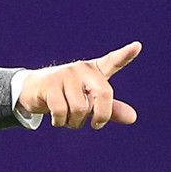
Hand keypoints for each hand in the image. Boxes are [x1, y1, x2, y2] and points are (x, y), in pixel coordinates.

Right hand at [17, 41, 140, 128]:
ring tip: (69, 119)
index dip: (125, 55)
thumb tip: (133, 118)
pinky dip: (61, 122)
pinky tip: (58, 120)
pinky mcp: (49, 84)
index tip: (137, 46)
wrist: (33, 91)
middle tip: (96, 125)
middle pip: (103, 94)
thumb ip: (111, 109)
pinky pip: (62, 111)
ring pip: (80, 108)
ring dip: (75, 122)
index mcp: (95, 71)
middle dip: (101, 115)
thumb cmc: (66, 96)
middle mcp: (82, 69)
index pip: (113, 61)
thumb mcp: (90, 102)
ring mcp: (65, 75)